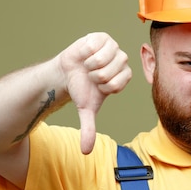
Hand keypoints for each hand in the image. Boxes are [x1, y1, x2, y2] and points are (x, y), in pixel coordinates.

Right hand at [59, 32, 131, 153]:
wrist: (66, 73)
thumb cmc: (81, 89)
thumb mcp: (86, 109)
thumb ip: (89, 129)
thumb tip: (86, 152)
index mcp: (124, 76)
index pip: (119, 82)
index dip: (103, 86)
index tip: (97, 86)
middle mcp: (121, 61)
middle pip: (112, 70)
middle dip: (96, 76)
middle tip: (90, 75)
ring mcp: (113, 48)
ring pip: (105, 57)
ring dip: (91, 64)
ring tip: (87, 65)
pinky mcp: (102, 37)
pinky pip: (96, 45)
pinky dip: (86, 52)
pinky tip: (85, 55)